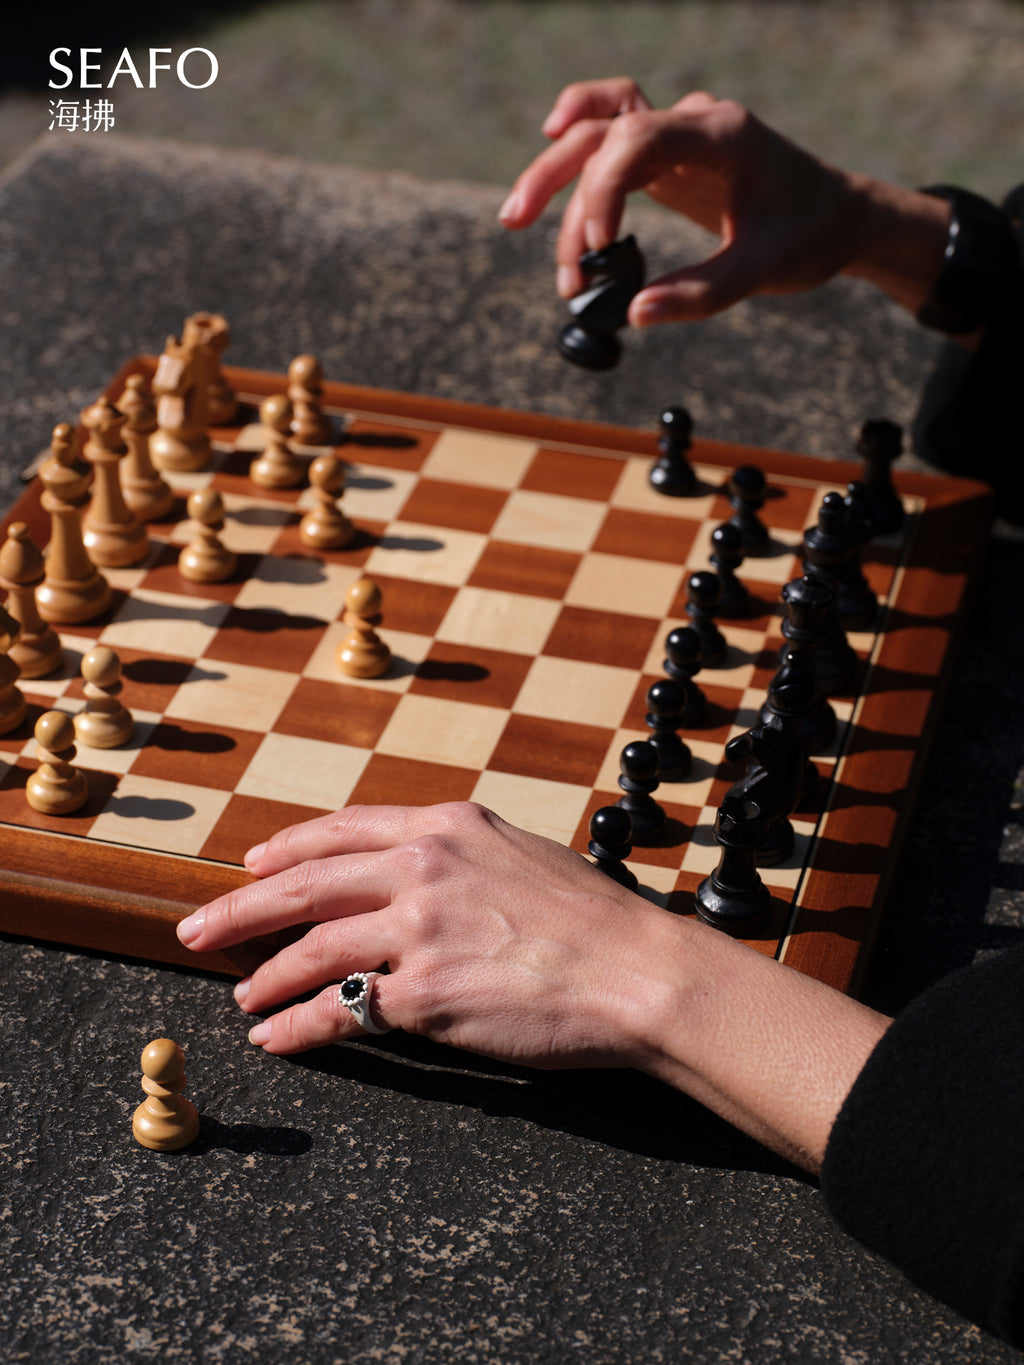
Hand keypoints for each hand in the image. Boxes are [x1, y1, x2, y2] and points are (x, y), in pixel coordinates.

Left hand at [176, 801, 685, 1066]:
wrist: (641, 972)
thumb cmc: (594, 920)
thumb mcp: (521, 853)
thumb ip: (458, 853)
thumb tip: (406, 871)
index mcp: (446, 826)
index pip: (341, 830)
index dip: (285, 851)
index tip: (252, 865)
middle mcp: (423, 867)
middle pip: (303, 885)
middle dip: (239, 909)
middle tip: (196, 928)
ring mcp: (420, 929)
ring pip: (311, 950)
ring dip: (265, 977)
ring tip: (242, 996)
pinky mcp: (424, 995)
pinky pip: (339, 1012)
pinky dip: (298, 1028)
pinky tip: (277, 1039)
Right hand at [499, 79, 949, 323]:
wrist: (838, 217)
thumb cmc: (811, 234)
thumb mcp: (765, 270)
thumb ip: (701, 293)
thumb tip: (636, 315)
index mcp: (719, 132)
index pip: (638, 136)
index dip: (604, 186)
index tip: (599, 249)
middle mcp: (690, 123)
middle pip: (600, 126)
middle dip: (552, 172)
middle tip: (514, 220)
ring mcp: (675, 138)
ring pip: (596, 141)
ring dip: (559, 190)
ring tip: (562, 273)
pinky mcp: (666, 161)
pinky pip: (610, 158)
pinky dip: (582, 188)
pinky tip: (565, 228)